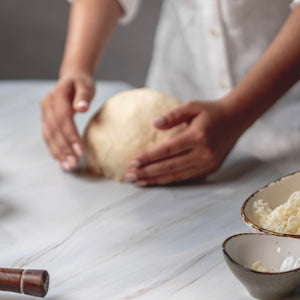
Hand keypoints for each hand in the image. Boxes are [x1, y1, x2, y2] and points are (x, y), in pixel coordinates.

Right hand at [41, 73, 94, 170]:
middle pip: (54, 131)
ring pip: (49, 136)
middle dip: (64, 149)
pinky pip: (48, 137)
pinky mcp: (46, 120)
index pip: (63, 120)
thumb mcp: (86, 86)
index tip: (80, 150)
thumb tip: (81, 108)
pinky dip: (54, 150)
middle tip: (74, 164)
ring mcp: (44, 114)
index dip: (71, 136)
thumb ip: (84, 96)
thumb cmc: (82, 83)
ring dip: (58, 153)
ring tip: (68, 166)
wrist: (72, 78)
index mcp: (57, 97)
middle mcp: (47, 106)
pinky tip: (60, 162)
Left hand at [125, 100, 240, 185]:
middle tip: (129, 176)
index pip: (167, 150)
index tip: (132, 162)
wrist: (236, 119)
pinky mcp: (211, 169)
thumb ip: (172, 115)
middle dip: (147, 172)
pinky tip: (157, 181)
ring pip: (177, 176)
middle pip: (169, 166)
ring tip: (139, 182)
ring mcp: (208, 163)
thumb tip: (153, 124)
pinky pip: (186, 177)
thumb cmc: (211, 111)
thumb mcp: (192, 106)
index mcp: (197, 136)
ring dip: (156, 180)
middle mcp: (203, 153)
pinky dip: (170, 180)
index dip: (148, 157)